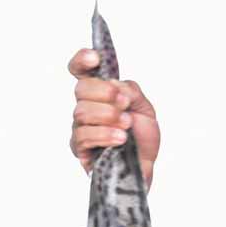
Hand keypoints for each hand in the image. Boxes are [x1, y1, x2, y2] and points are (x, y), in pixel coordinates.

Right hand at [68, 49, 160, 186]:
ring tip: (126, 125)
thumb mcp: (145, 110)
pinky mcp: (80, 148)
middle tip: (124, 103)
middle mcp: (87, 107)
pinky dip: (104, 134)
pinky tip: (120, 139)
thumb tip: (114, 84)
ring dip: (108, 115)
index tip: (95, 58)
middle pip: (81, 88)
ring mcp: (81, 127)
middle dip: (104, 92)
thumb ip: (132, 92)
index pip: (81, 71)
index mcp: (101, 94)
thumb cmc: (142, 140)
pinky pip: (83, 135)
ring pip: (82, 111)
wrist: (144, 168)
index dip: (82, 61)